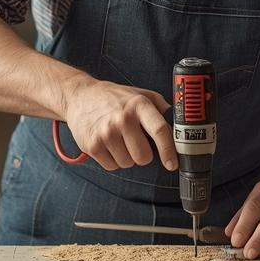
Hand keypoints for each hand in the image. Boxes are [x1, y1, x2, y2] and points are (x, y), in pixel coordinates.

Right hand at [62, 79, 176, 171]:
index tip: (172, 164)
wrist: (79, 96)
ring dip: (126, 157)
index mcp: (139, 105)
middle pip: (143, 156)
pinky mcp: (92, 145)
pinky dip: (113, 160)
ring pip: (128, 163)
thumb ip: (161, 107)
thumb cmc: (113, 97)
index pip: (160, 130)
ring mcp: (106, 133)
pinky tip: (108, 145)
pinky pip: (112, 166)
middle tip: (135, 143)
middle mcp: (122, 119)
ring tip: (119, 140)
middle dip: (143, 155)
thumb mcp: (139, 94)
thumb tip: (180, 124)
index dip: (169, 150)